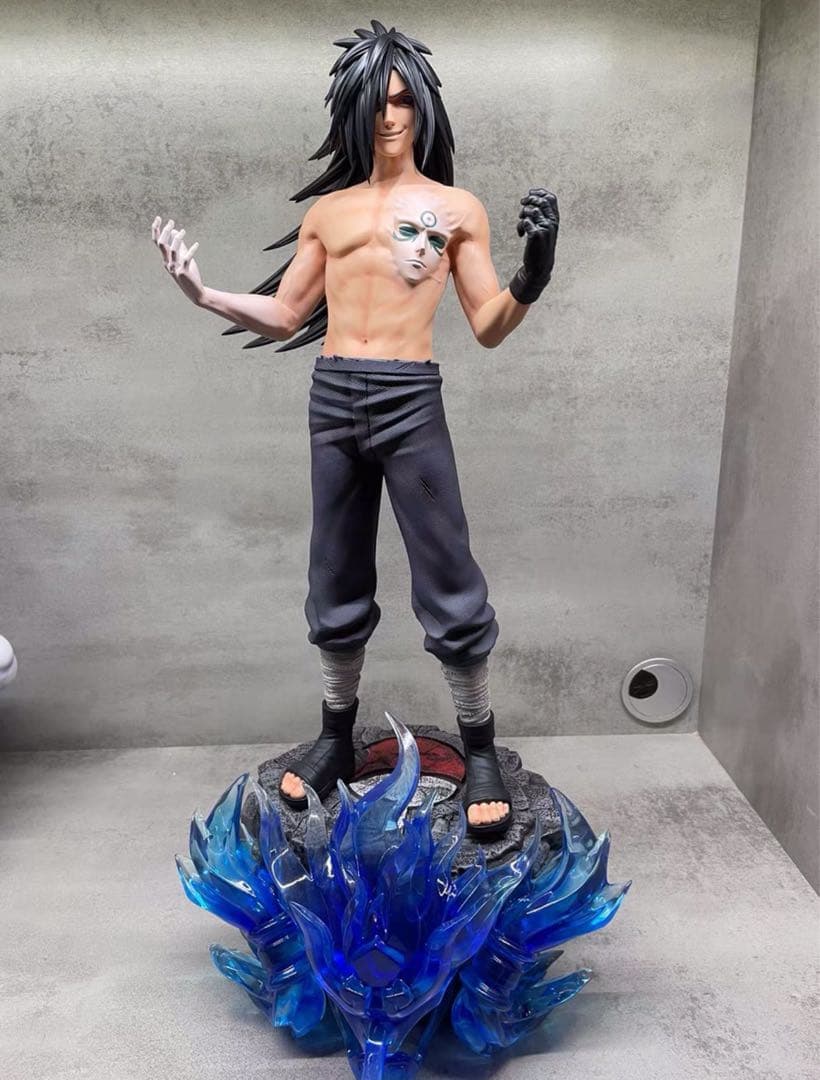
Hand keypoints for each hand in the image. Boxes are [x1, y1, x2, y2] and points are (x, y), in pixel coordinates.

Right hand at [152, 216, 203, 305]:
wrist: (195, 292)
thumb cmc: (189, 274)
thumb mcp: (183, 257)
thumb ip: (180, 245)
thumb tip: (175, 231)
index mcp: (166, 259)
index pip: (157, 242)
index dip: (156, 230)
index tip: (159, 218)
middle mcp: (168, 263)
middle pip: (162, 244)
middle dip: (165, 231)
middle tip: (171, 222)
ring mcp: (175, 268)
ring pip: (172, 250)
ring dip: (177, 239)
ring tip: (183, 231)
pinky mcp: (184, 272)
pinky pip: (186, 258)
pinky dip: (191, 250)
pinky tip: (197, 244)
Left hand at [508, 188, 558, 303]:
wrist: (539, 268)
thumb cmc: (539, 248)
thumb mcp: (543, 230)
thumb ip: (541, 216)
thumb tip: (531, 199)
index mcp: (555, 220)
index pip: (551, 198)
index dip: (540, 193)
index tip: (530, 193)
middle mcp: (552, 223)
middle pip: (540, 201)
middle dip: (529, 200)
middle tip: (522, 204)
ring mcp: (545, 229)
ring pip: (530, 211)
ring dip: (522, 215)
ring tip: (521, 223)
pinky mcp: (535, 236)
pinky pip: (525, 222)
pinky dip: (520, 226)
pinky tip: (520, 234)